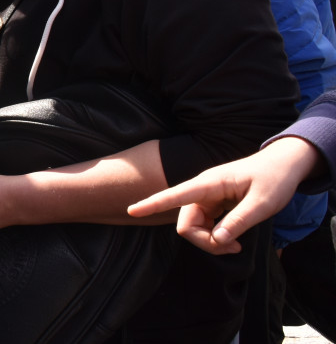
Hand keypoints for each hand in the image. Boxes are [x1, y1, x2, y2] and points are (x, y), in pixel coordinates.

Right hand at [127, 137, 321, 254]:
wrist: (282, 166)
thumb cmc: (274, 180)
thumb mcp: (263, 203)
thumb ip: (239, 221)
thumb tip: (218, 240)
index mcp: (209, 183)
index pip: (175, 195)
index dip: (152, 204)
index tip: (131, 211)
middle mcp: (202, 190)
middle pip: (186, 224)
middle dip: (205, 242)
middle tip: (235, 249)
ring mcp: (206, 198)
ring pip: (194, 228)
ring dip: (212, 242)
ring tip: (237, 245)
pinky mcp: (211, 205)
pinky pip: (204, 227)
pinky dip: (216, 238)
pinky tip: (234, 238)